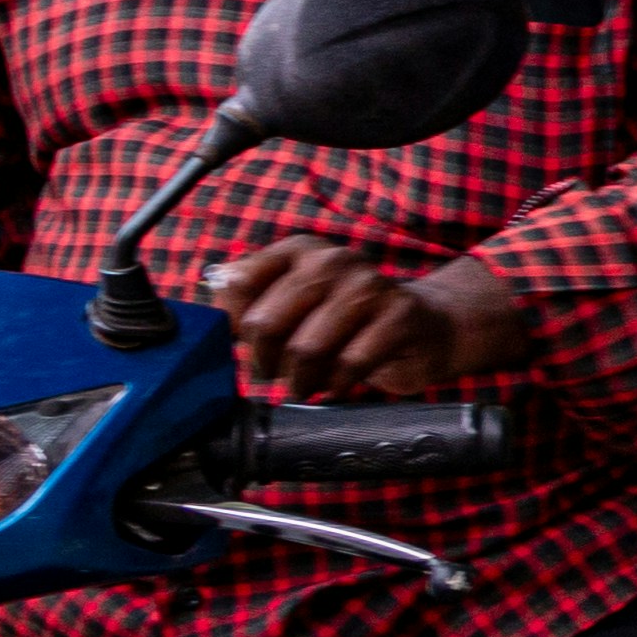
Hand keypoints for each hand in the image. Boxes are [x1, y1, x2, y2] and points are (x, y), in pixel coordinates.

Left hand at [211, 243, 528, 400]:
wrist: (425, 326)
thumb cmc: (348, 320)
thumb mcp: (298, 303)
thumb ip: (252, 303)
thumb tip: (210, 319)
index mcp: (299, 250)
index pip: (238, 283)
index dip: (232, 325)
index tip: (244, 346)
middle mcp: (331, 260)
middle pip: (266, 322)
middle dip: (264, 362)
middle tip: (273, 376)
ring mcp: (368, 285)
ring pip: (306, 348)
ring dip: (300, 380)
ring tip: (306, 386)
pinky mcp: (398, 315)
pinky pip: (350, 364)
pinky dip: (337, 385)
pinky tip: (339, 385)